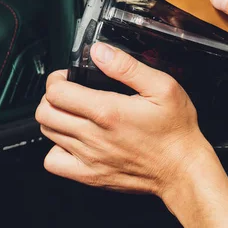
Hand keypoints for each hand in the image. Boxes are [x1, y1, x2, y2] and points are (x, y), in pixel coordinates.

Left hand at [35, 42, 215, 198]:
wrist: (183, 171)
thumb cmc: (175, 131)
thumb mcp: (162, 87)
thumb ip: (126, 67)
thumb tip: (99, 52)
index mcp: (107, 111)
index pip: (56, 92)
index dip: (57, 80)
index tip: (67, 78)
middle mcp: (93, 135)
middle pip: (45, 112)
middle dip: (51, 98)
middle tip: (67, 94)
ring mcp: (89, 157)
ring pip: (48, 133)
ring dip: (54, 120)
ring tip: (72, 115)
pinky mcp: (89, 175)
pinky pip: (53, 162)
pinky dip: (55, 149)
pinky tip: (71, 141)